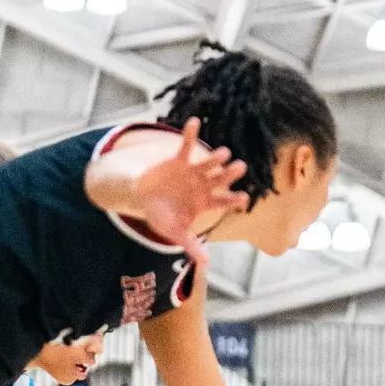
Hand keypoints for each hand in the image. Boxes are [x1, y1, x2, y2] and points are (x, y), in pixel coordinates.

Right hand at [136, 117, 248, 262]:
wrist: (141, 199)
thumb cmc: (162, 217)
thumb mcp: (175, 233)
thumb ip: (190, 245)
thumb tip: (205, 263)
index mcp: (207, 203)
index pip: (225, 201)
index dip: (234, 199)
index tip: (243, 198)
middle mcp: (204, 186)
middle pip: (222, 179)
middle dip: (231, 174)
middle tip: (241, 167)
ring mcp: (193, 172)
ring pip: (209, 163)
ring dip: (216, 157)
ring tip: (224, 152)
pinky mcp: (179, 161)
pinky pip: (186, 145)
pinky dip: (190, 134)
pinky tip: (195, 122)